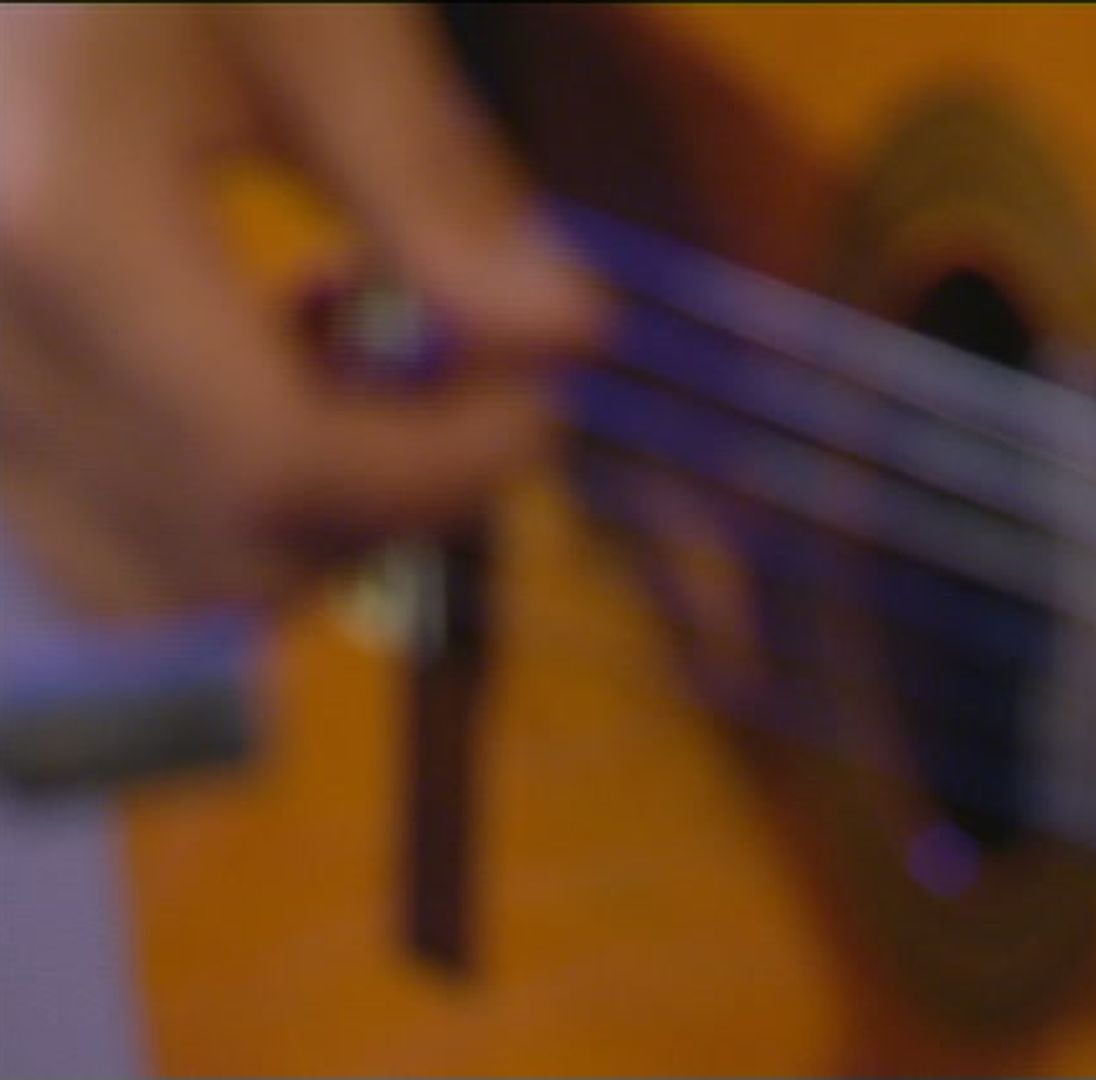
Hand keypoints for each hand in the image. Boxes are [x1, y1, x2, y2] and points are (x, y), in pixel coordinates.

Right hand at [0, 5, 607, 618]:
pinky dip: (199, 501)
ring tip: (350, 362)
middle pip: (215, 554)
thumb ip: (436, 189)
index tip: (542, 404)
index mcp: (65, 223)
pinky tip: (254, 358)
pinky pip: (78, 528)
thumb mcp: (314, 13)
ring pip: (138, 578)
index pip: (278, 464)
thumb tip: (571, 338)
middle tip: (467, 384)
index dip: (444, 472)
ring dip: (292, 522)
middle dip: (383, 504)